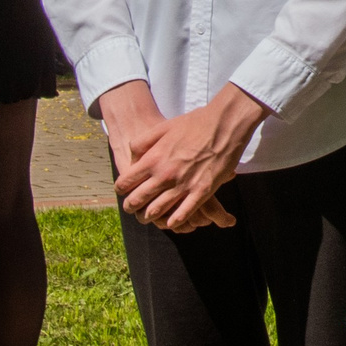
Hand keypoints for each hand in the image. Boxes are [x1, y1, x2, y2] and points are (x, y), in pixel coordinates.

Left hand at [115, 83, 266, 231]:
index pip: (126, 182)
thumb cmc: (194, 123)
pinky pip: (183, 213)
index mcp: (153, 159)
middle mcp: (165, 174)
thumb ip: (143, 142)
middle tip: (132, 209)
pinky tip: (172, 222)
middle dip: (132, 207)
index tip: (124, 191)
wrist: (224, 124)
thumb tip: (132, 155)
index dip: (121, 189)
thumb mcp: (163, 127)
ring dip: (150, 216)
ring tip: (149, 216)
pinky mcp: (202, 191)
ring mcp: (183, 185)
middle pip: (138, 200)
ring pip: (158, 210)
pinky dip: (174, 221)